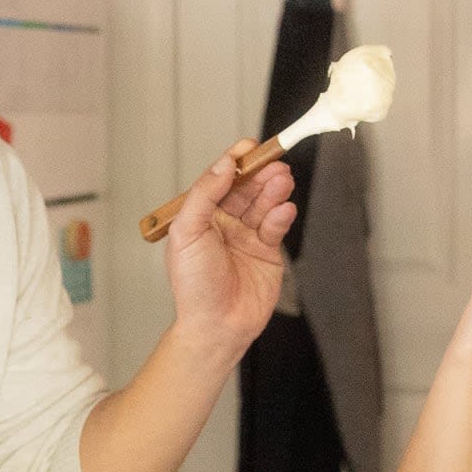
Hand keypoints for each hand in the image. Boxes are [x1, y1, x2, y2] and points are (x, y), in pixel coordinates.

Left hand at [165, 144, 295, 356]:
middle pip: (246, 187)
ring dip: (273, 190)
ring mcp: (247, 236)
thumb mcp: (188, 233)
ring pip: (263, 203)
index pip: (220, 179)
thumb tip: (223, 165)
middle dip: (260, 173)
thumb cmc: (194, 286)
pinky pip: (276, 225)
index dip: (235, 161)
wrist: (216, 325)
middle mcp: (224, 223)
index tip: (249, 146)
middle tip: (274, 162)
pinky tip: (284, 208)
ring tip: (282, 179)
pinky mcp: (267, 251)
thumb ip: (204, 195)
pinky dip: (281, 215)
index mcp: (201, 215)